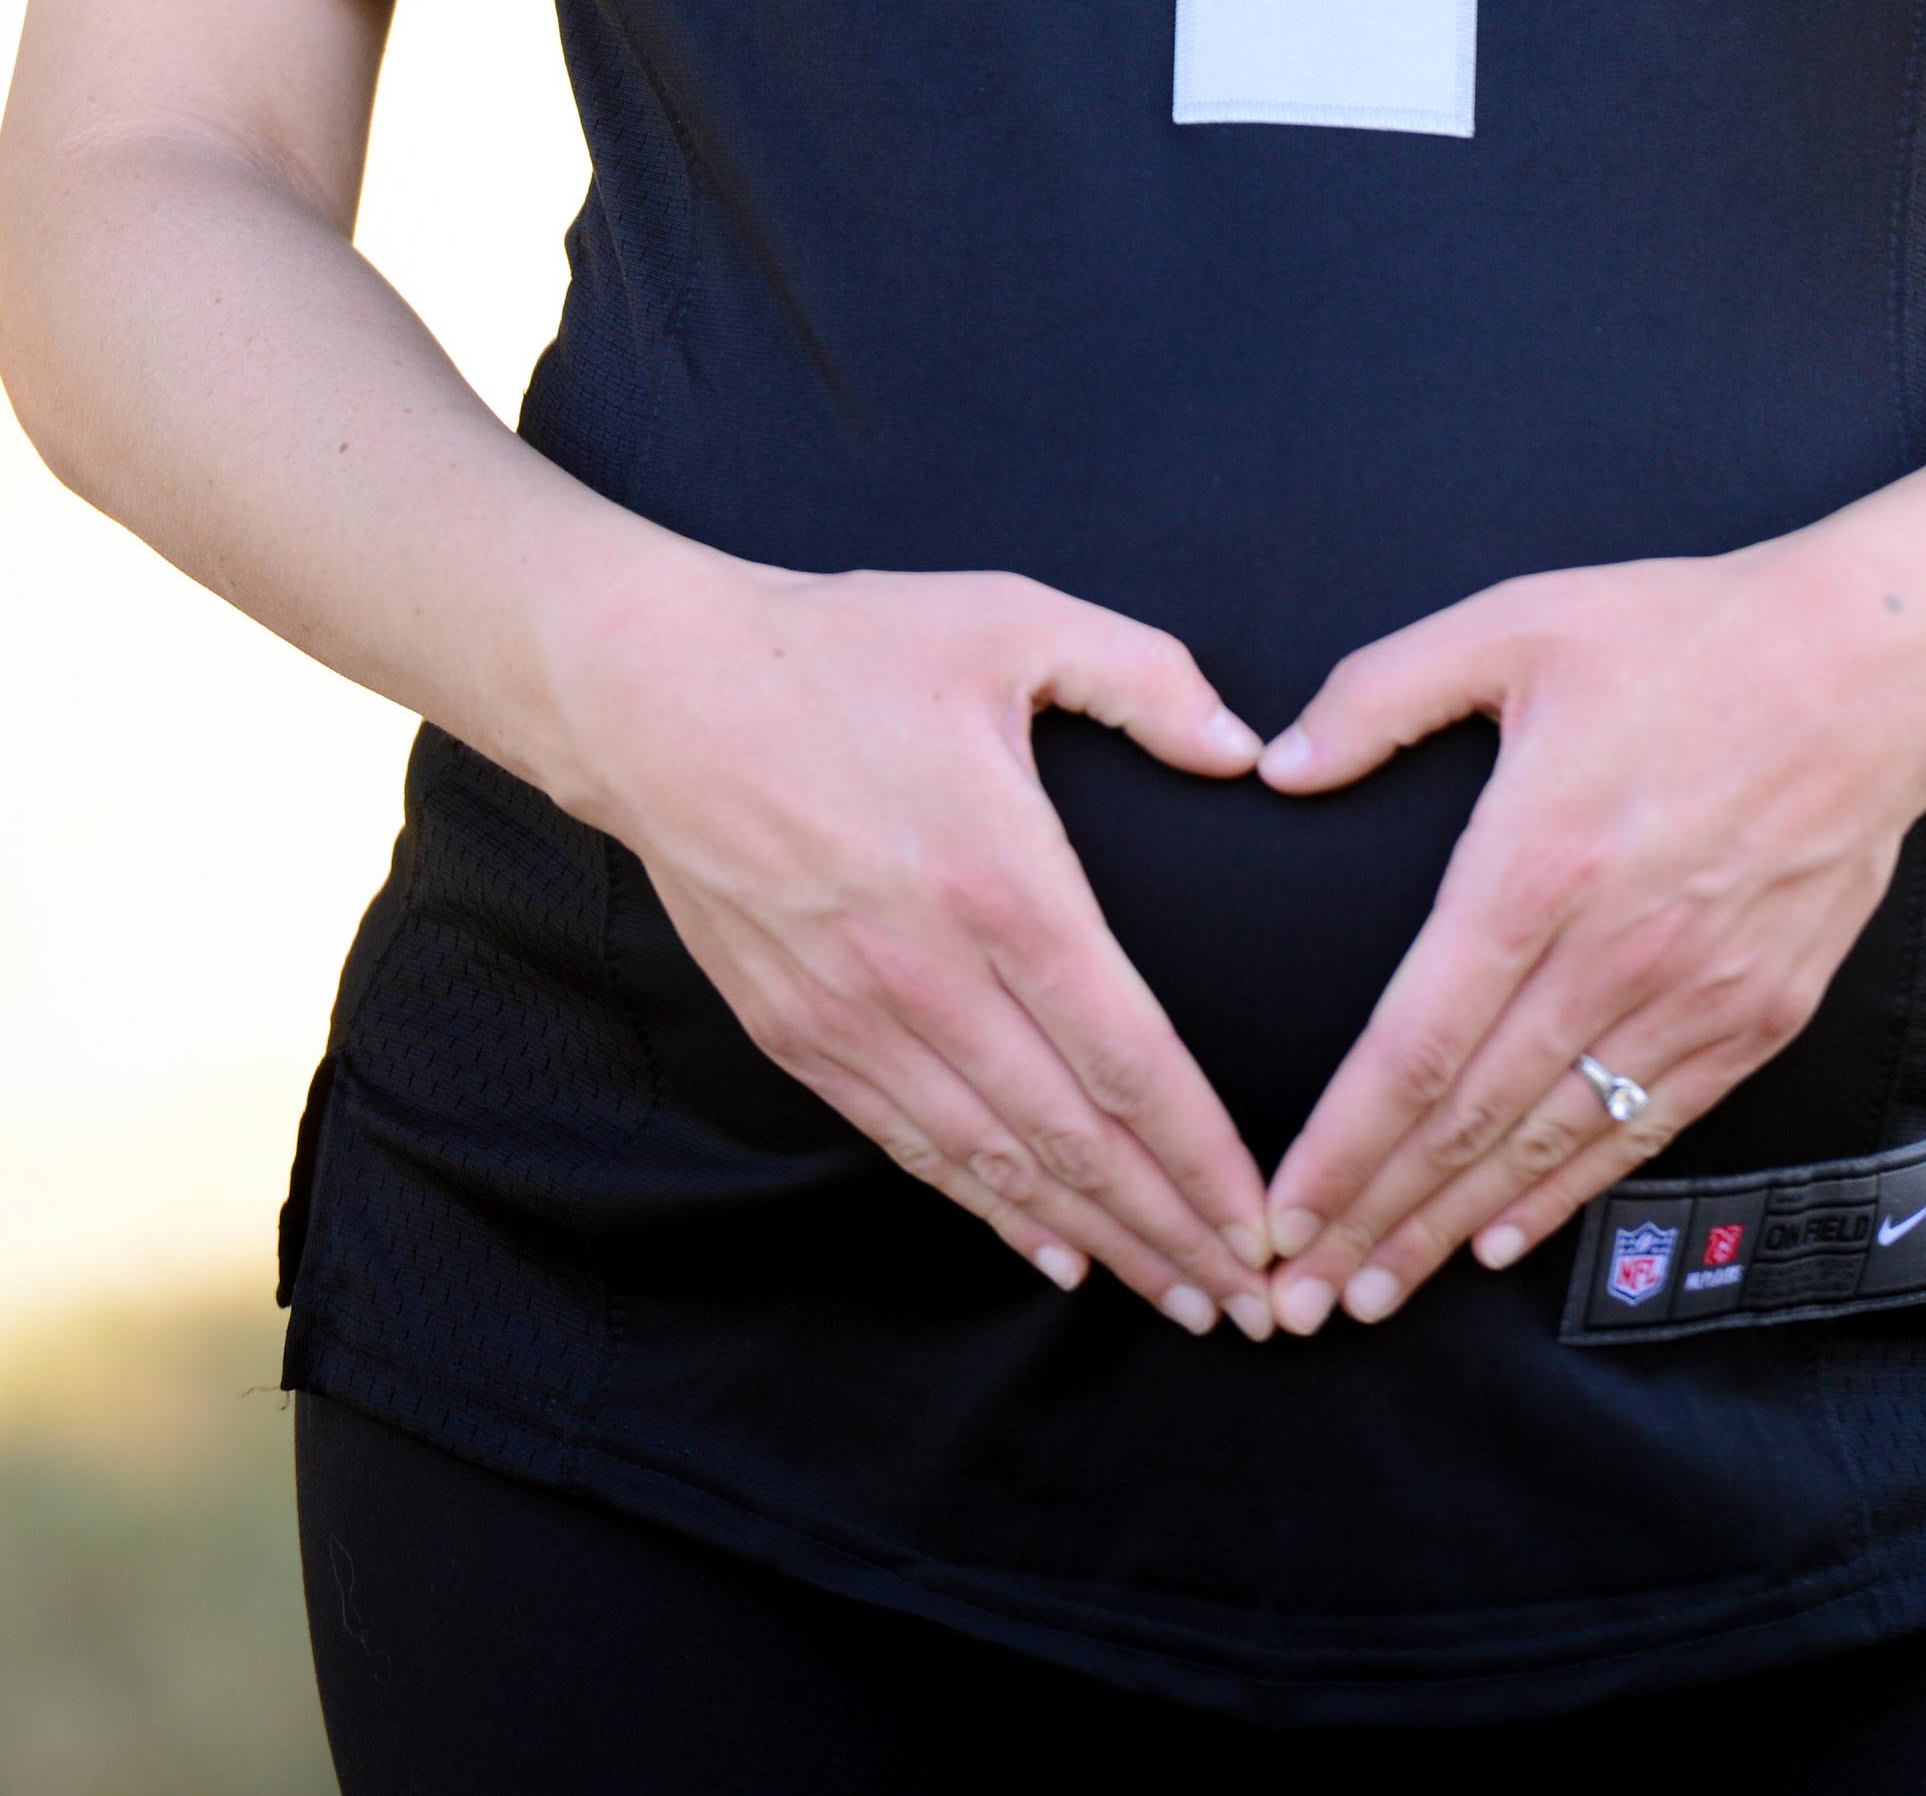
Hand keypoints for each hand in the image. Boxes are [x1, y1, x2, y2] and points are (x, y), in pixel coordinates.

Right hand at [566, 548, 1278, 1335]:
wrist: (658, 692)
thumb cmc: (844, 647)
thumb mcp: (1011, 618)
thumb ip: (1146, 679)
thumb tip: (1250, 750)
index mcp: (999, 876)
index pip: (1126, 1055)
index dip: (1203, 1155)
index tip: (1267, 1226)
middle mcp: (927, 971)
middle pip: (1072, 1137)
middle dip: (1170, 1231)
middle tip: (1252, 1307)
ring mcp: (854, 1014)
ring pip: (996, 1162)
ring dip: (1093, 1239)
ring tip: (1174, 1296)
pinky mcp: (798, 1034)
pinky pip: (913, 1146)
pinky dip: (990, 1208)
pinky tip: (1052, 1249)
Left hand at [1251, 526, 1925, 1327]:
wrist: (1873, 665)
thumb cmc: (1690, 634)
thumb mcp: (1515, 622)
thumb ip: (1381, 692)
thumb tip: (1278, 764)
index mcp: (1536, 861)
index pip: (1415, 1045)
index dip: (1341, 1146)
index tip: (1278, 1216)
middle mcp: (1611, 950)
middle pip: (1470, 1121)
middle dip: (1375, 1220)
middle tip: (1299, 1302)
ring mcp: (1693, 994)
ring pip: (1550, 1142)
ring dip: (1455, 1227)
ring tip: (1378, 1292)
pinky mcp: (1756, 1015)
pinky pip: (1644, 1129)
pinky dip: (1567, 1194)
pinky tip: (1504, 1235)